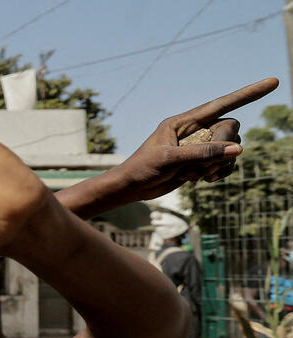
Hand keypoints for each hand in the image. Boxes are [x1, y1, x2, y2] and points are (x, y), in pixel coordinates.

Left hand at [114, 78, 277, 196]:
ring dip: (219, 164)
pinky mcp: (200, 161)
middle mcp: (194, 130)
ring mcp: (198, 146)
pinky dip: (220, 172)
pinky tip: (203, 181)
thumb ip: (203, 153)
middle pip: (229, 129)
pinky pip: (225, 162)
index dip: (248, 93)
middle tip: (202, 166)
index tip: (273, 82)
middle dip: (222, 148)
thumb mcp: (170, 160)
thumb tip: (238, 149)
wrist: (131, 187)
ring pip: (230, 148)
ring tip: (194, 175)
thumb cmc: (143, 169)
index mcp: (183, 121)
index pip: (222, 103)